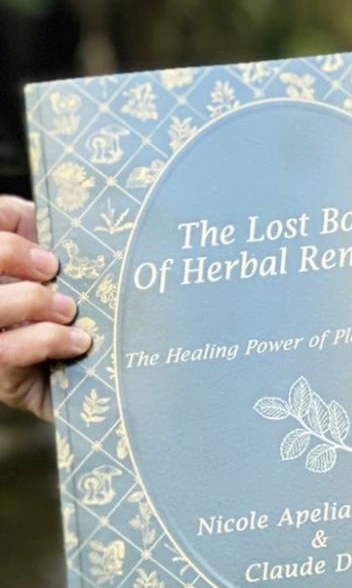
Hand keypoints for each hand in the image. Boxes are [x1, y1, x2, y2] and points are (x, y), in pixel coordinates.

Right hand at [0, 196, 90, 421]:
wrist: (105, 380)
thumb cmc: (90, 310)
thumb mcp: (79, 266)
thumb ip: (58, 233)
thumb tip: (57, 207)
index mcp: (4, 269)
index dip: (3, 222)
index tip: (34, 233)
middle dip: (7, 252)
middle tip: (52, 267)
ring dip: (29, 299)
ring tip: (69, 308)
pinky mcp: (0, 374)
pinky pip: (6, 351)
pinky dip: (46, 339)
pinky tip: (78, 340)